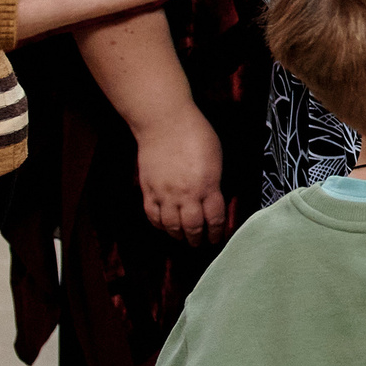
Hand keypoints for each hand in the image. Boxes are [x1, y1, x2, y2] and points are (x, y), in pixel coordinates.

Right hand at [136, 109, 226, 244]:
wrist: (164, 122)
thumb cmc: (195, 133)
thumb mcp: (216, 159)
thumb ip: (214, 182)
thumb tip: (213, 198)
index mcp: (208, 186)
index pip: (215, 219)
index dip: (216, 232)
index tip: (216, 237)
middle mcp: (186, 195)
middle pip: (193, 227)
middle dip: (197, 239)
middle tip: (199, 243)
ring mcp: (165, 193)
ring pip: (171, 226)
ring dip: (178, 235)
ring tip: (182, 238)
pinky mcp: (148, 189)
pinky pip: (152, 215)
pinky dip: (159, 225)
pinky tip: (164, 226)